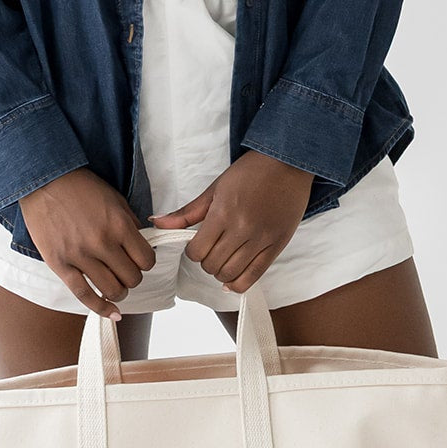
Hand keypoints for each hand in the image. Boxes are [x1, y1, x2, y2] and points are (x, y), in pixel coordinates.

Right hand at [19, 168, 156, 318]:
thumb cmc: (79, 188)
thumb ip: (130, 223)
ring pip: (112, 290)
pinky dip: (101, 308)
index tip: (139, 260)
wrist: (42, 180)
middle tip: (124, 271)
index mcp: (119, 225)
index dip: (145, 263)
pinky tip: (112, 314)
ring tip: (115, 285)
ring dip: (119, 292)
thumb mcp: (113, 198)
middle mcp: (102, 242)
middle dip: (132, 277)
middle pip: (132, 278)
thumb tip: (142, 246)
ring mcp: (80, 256)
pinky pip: (84, 295)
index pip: (146, 260)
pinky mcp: (61, 265)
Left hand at [148, 150, 315, 292]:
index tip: (197, 244)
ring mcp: (261, 239)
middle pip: (212, 265)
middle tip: (211, 251)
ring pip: (230, 274)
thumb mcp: (215, 188)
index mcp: (223, 212)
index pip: (197, 251)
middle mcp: (242, 228)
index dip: (192, 252)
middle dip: (206, 262)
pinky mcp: (276, 246)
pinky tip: (231, 279)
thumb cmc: (250, 172)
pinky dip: (238, 284)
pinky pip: (253, 277)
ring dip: (220, 272)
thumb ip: (187, 212)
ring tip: (223, 260)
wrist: (288, 163)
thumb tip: (157, 224)